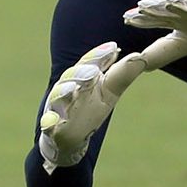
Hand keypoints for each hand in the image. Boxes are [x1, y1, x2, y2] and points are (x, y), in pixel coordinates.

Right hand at [38, 40, 150, 172]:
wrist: (70, 139)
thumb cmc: (89, 109)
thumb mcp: (108, 92)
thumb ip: (121, 75)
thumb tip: (139, 55)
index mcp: (81, 77)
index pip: (90, 62)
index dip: (100, 55)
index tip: (113, 47)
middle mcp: (66, 87)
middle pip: (73, 76)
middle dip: (82, 72)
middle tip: (94, 70)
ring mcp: (56, 106)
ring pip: (58, 96)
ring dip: (64, 92)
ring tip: (71, 89)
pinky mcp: (50, 126)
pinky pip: (47, 124)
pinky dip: (48, 123)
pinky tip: (50, 123)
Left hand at [123, 0, 186, 52]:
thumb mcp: (183, 45)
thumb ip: (163, 52)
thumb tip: (142, 66)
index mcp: (177, 21)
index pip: (156, 18)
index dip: (143, 18)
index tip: (127, 18)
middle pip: (170, 9)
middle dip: (157, 7)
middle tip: (142, 6)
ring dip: (180, 3)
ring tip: (168, 1)